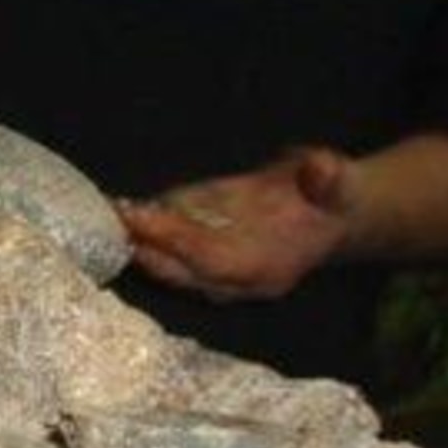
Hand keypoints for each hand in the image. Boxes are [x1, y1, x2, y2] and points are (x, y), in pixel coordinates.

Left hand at [116, 147, 359, 301]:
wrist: (335, 212)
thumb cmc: (337, 196)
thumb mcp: (341, 183)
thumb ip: (330, 179)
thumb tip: (320, 169)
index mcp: (268, 268)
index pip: (212, 261)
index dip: (176, 241)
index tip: (141, 218)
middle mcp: (238, 279)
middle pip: (182, 273)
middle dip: (146, 248)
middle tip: (112, 219)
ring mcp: (220, 270)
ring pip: (172, 266)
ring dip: (139, 242)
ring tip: (107, 213)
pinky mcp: (209, 252)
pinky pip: (172, 249)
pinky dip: (146, 231)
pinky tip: (118, 208)